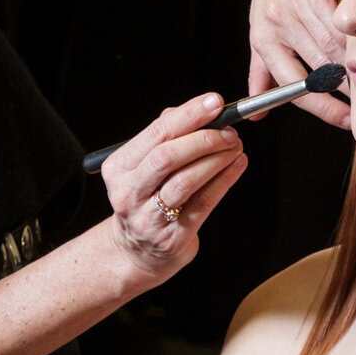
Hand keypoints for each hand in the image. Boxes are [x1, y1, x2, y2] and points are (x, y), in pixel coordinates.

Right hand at [102, 95, 247, 274]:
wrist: (136, 252)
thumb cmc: (146, 200)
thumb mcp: (142, 168)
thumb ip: (164, 138)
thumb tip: (199, 111)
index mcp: (118, 168)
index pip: (155, 133)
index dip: (189, 115)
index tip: (215, 102)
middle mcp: (128, 192)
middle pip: (167, 157)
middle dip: (203, 139)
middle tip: (229, 131)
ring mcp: (148, 218)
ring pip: (185, 181)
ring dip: (217, 159)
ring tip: (235, 147)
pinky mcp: (172, 237)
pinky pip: (203, 203)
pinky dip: (224, 180)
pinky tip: (237, 165)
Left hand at [247, 0, 348, 127]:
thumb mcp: (260, 26)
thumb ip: (262, 70)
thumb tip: (258, 115)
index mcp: (264, 40)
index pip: (293, 87)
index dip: (321, 108)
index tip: (345, 121)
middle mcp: (277, 24)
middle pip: (319, 68)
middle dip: (348, 91)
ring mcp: (295, 1)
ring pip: (331, 43)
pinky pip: (338, 14)